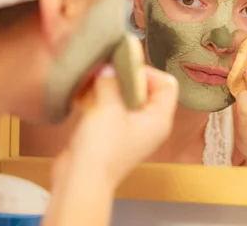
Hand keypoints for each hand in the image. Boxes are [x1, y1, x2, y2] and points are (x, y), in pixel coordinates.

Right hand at [53, 65, 177, 188]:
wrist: (79, 181)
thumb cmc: (101, 149)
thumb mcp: (108, 107)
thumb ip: (111, 81)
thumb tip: (109, 65)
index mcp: (159, 119)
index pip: (167, 84)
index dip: (147, 72)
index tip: (124, 68)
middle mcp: (149, 125)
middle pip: (145, 89)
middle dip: (124, 76)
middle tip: (106, 70)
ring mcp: (130, 130)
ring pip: (125, 97)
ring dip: (110, 86)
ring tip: (93, 79)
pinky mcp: (112, 134)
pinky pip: (111, 108)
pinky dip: (100, 98)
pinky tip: (84, 93)